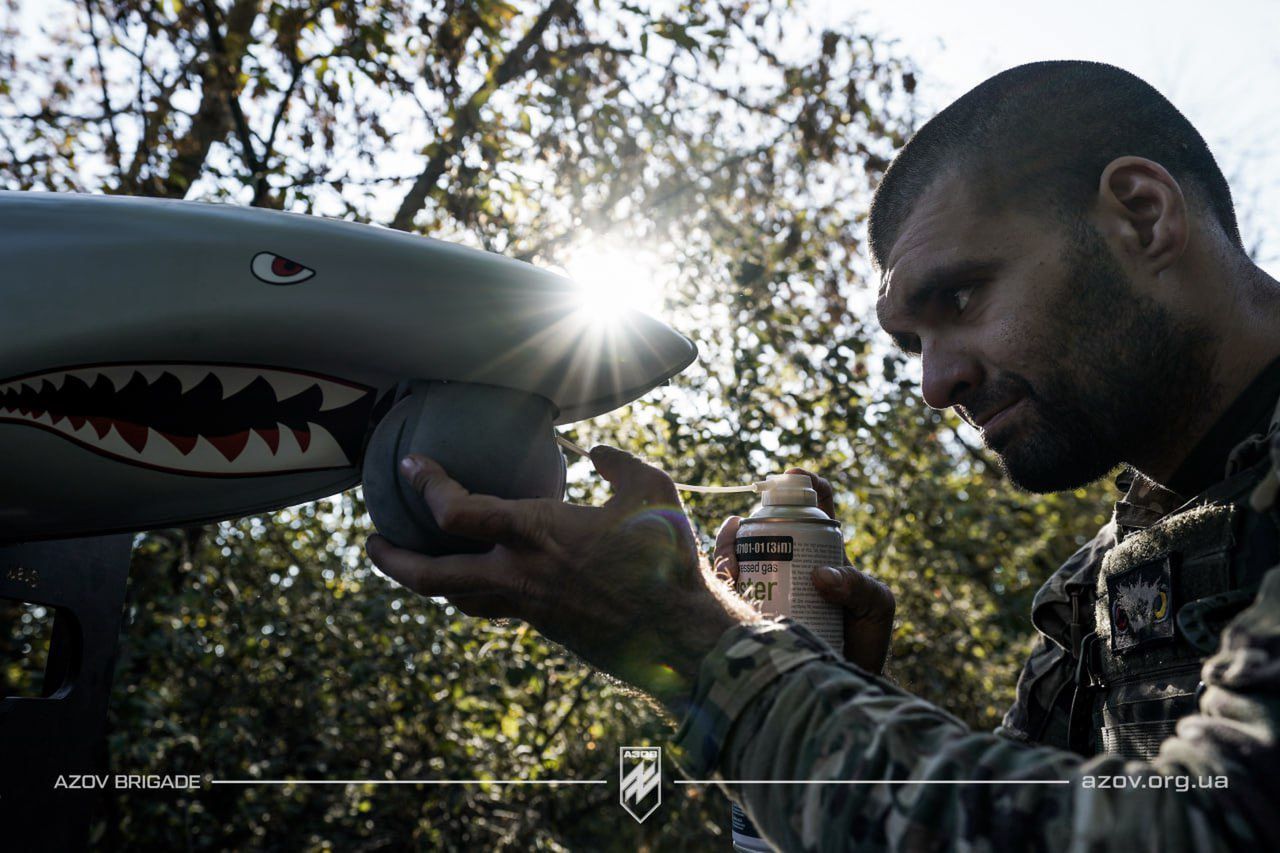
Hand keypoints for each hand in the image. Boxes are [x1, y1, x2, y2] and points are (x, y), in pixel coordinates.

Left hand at [366, 445, 758, 713]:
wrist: (680, 635)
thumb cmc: (667, 557)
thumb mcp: (651, 490)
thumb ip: (616, 463)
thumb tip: (594, 452)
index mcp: (536, 533)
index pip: (457, 512)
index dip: (426, 485)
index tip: (410, 467)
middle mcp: (519, 574)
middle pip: (430, 575)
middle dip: (391, 560)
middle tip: (371, 542)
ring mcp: (528, 606)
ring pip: (459, 596)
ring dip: (429, 579)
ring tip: (415, 560)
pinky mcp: (544, 625)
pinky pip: (496, 605)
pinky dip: (477, 588)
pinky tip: (486, 573)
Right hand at [713, 468, 894, 673]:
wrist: (838, 686)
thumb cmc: (862, 642)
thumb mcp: (875, 608)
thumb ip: (861, 588)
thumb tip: (821, 575)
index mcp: (824, 554)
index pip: (815, 509)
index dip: (806, 484)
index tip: (793, 475)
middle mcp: (790, 565)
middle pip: (764, 529)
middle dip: (753, 519)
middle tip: (750, 521)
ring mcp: (767, 587)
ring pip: (738, 553)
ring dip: (729, 543)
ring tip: (734, 542)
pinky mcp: (747, 611)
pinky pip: (724, 586)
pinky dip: (719, 571)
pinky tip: (723, 567)